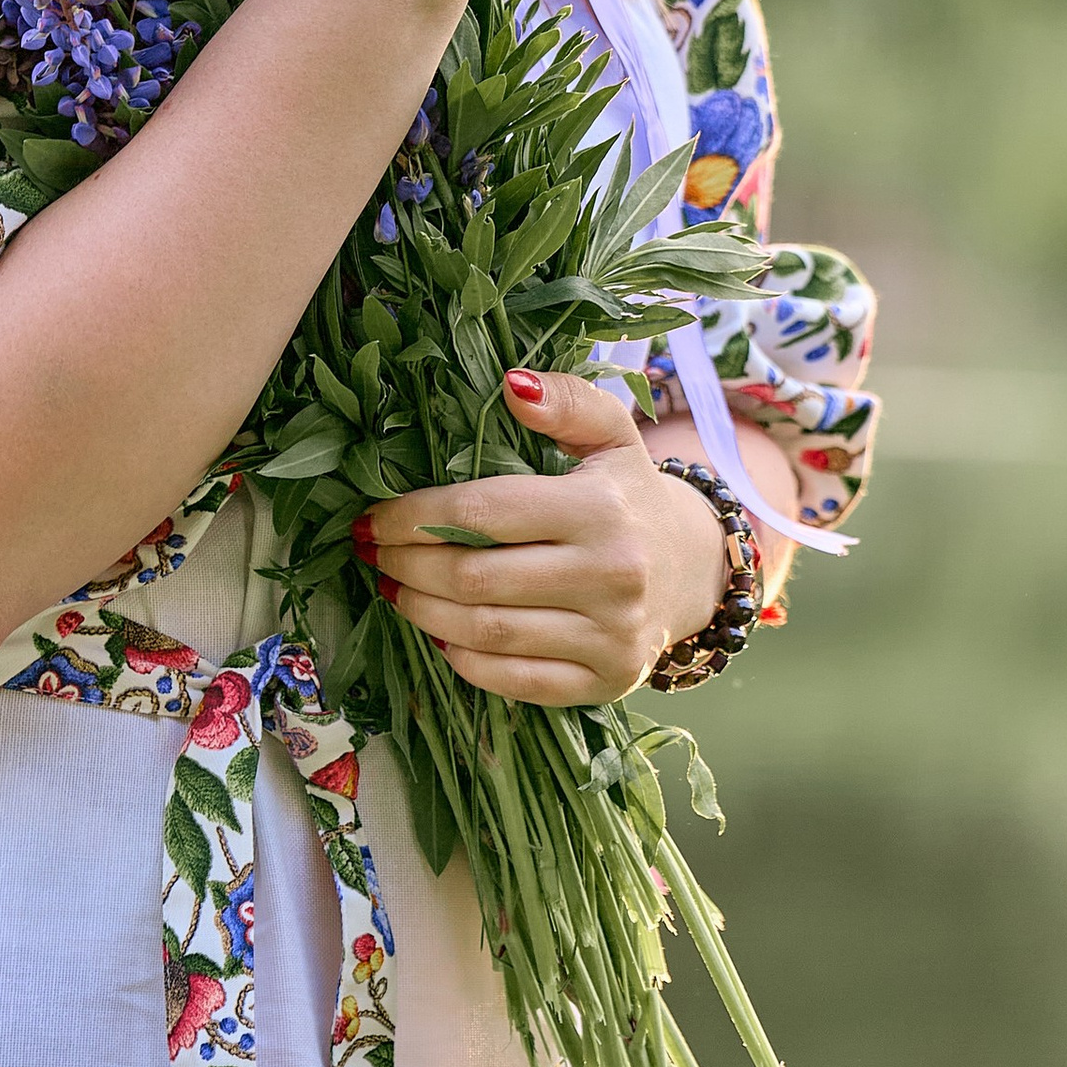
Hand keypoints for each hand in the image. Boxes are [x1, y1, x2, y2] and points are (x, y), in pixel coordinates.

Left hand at [357, 368, 731, 704]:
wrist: (693, 570)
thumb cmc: (628, 495)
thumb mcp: (610, 434)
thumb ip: (566, 401)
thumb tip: (510, 384)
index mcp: (602, 508)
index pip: (484, 513)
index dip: (414, 516)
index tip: (372, 517)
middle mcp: (612, 576)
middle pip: (476, 578)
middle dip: (407, 566)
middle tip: (373, 554)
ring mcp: (611, 637)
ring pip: (487, 632)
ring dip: (422, 612)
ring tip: (392, 589)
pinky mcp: (606, 682)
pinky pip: (514, 680)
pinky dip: (464, 660)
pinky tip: (440, 633)